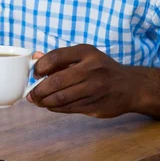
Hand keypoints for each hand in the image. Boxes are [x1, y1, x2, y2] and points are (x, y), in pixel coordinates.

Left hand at [27, 44, 141, 117]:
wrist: (130, 86)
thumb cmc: (101, 68)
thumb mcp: (84, 55)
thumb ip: (60, 58)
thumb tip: (35, 58)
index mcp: (86, 52)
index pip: (56, 57)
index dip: (40, 66)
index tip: (34, 73)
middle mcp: (92, 69)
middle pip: (57, 81)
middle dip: (39, 89)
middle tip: (30, 94)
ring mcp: (95, 89)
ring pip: (62, 98)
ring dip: (45, 101)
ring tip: (38, 101)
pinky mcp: (96, 106)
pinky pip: (70, 108)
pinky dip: (56, 108)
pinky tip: (51, 106)